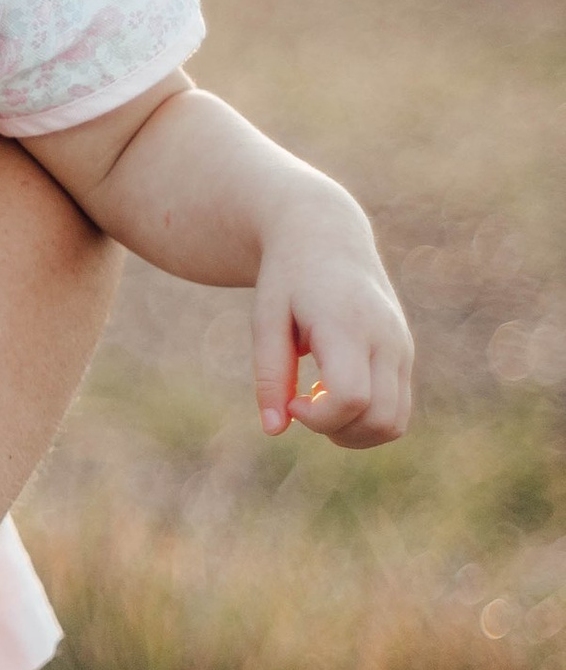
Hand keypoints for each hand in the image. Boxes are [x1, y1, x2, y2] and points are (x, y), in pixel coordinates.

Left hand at [252, 196, 413, 446]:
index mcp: (349, 326)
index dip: (319, 417)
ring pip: (394, 423)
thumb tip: (275, 431)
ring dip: (353, 433)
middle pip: (380, 420)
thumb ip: (270, 376)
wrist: (327, 237)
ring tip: (318, 401)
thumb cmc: (288, 279)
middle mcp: (386, 339)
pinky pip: (397, 411)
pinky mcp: (405, 354)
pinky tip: (335, 393)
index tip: (292, 400)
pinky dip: (366, 420)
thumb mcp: (266, 320)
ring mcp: (402, 348)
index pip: (352, 398)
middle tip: (301, 403)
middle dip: (335, 431)